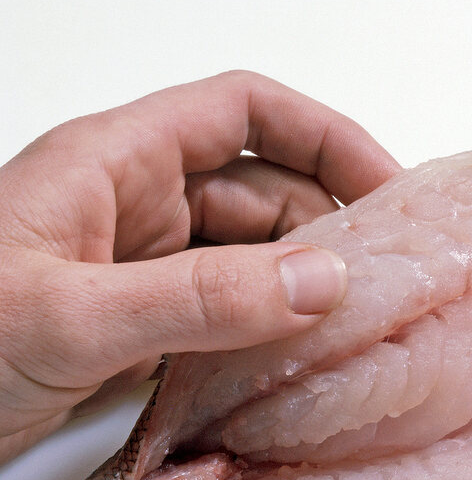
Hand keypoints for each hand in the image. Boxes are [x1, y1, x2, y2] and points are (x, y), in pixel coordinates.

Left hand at [0, 71, 399, 462]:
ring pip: (250, 259)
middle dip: (328, 226)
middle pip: (262, 191)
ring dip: (303, 289)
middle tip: (391, 282)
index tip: (390, 187)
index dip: (325, 135)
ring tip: (358, 332)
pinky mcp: (141, 330)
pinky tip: (302, 366)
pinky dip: (270, 335)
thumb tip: (326, 282)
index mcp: (116, 163)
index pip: (244, 112)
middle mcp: (136, 207)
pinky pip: (228, 316)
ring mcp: (141, 271)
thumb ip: (199, 298)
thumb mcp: (71, 317)